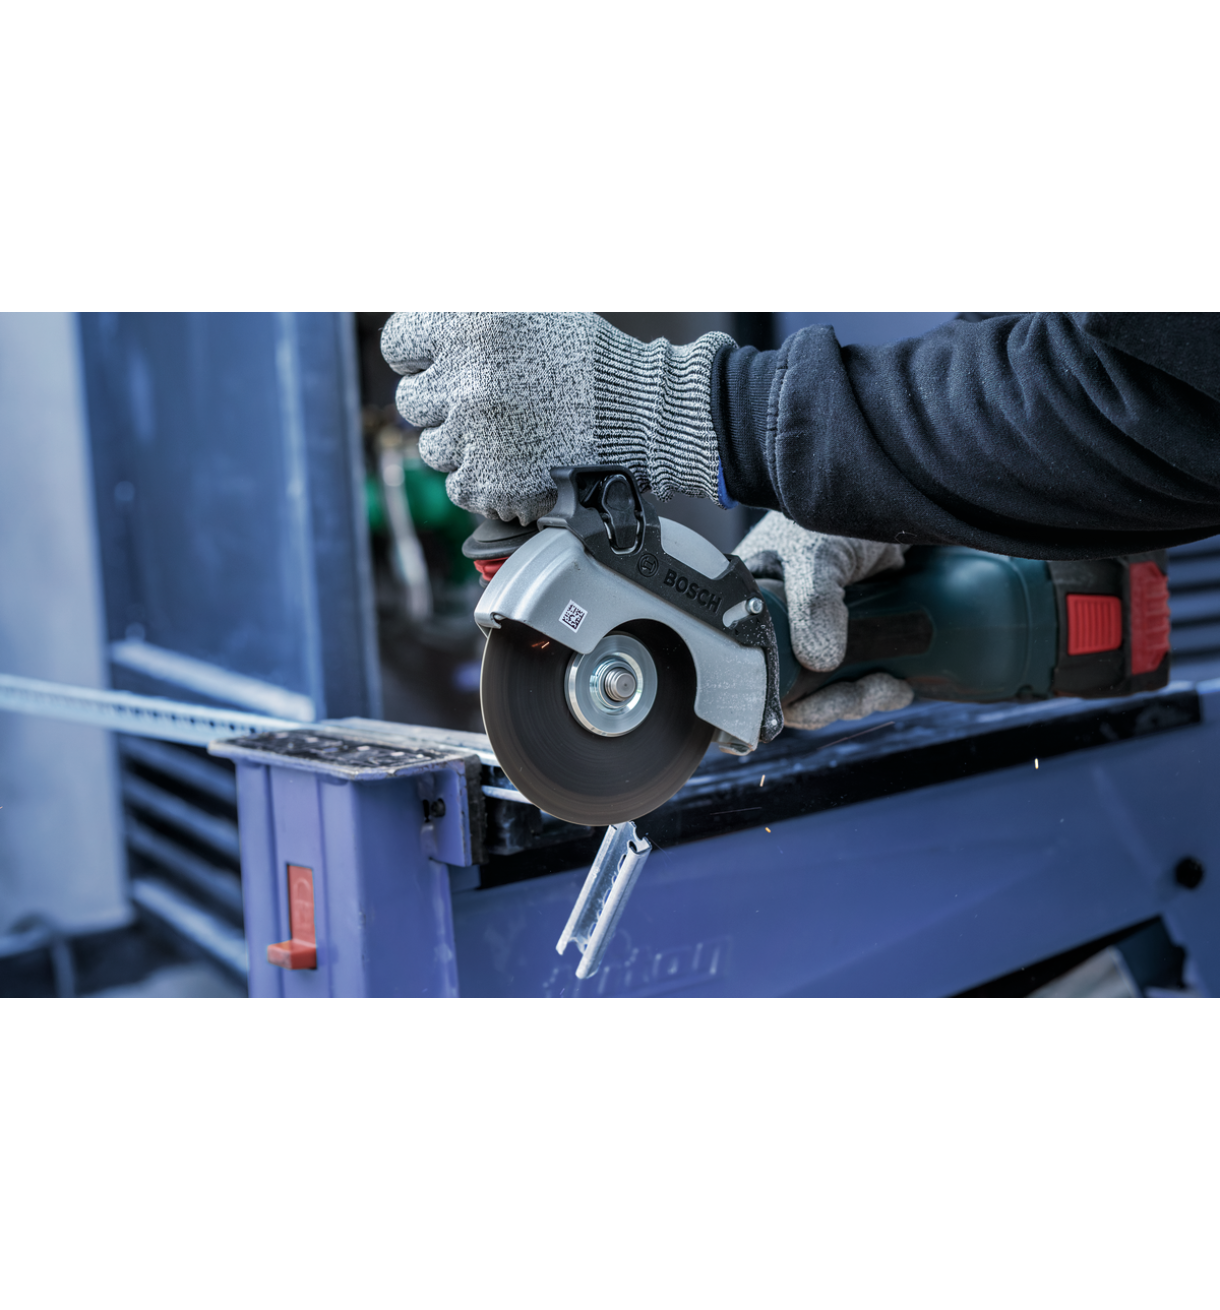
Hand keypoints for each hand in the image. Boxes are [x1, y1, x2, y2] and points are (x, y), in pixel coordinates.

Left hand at [381, 313, 733, 523]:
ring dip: (465, 445)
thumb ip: (472, 312)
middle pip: (412, 401)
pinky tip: (518, 462)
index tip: (437, 366)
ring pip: (434, 449)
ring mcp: (476, 435)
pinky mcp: (490, 482)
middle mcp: (467, 378)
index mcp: (471, 324)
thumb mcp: (532, 306)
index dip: (418, 357)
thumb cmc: (593, 358)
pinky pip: (460, 487)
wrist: (646, 413)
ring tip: (511, 434)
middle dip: (445, 404)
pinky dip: (485, 481)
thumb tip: (430, 321)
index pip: (398, 344)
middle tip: (488, 405)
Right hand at [735, 512, 915, 730]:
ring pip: (828, 689)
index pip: (746, 666)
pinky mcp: (858, 633)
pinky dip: (880, 690)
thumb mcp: (816, 550)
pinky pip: (860, 678)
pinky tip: (898, 683)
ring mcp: (821, 629)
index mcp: (749, 602)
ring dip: (857, 699)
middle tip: (857, 695)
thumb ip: (813, 601)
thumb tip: (819, 662)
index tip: (807, 703)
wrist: (902, 491)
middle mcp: (781, 621)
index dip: (774, 695)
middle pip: (790, 688)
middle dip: (828, 703)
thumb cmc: (839, 508)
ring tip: (886, 686)